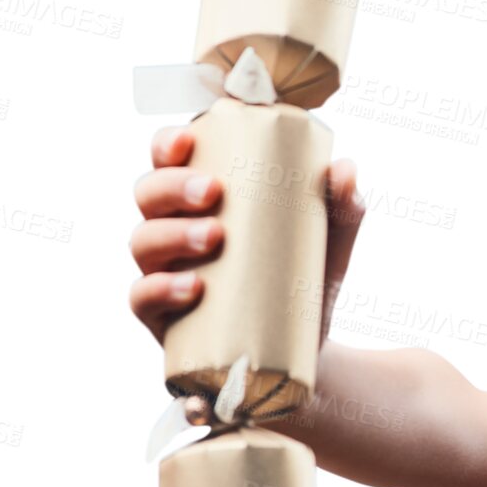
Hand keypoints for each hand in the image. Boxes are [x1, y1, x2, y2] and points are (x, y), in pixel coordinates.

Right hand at [129, 123, 366, 348]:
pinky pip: (142, 298)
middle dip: (174, 186)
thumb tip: (344, 168)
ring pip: (143, 241)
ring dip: (172, 233)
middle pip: (149, 194)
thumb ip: (341, 204)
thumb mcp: (329, 238)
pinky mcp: (163, 316)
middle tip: (213, 192)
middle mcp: (172, 228)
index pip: (168, 159)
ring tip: (214, 237)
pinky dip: (160, 289)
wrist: (308, 346)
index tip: (189, 140)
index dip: (167, 144)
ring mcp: (163, 271)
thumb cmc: (306, 276)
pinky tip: (192, 287)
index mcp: (201, 198)